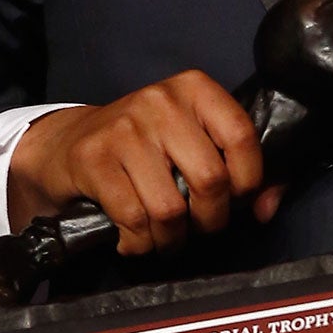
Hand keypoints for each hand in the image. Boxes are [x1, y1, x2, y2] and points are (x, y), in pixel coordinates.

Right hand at [7, 71, 286, 255]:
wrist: (66, 144)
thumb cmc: (143, 148)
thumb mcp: (191, 143)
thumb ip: (239, 171)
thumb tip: (267, 209)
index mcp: (194, 88)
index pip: (241, 135)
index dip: (248, 181)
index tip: (236, 201)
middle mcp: (160, 100)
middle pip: (210, 179)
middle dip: (209, 219)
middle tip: (197, 227)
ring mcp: (124, 127)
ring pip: (171, 208)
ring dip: (171, 238)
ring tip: (165, 236)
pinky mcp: (94, 158)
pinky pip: (133, 219)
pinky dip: (139, 243)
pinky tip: (134, 238)